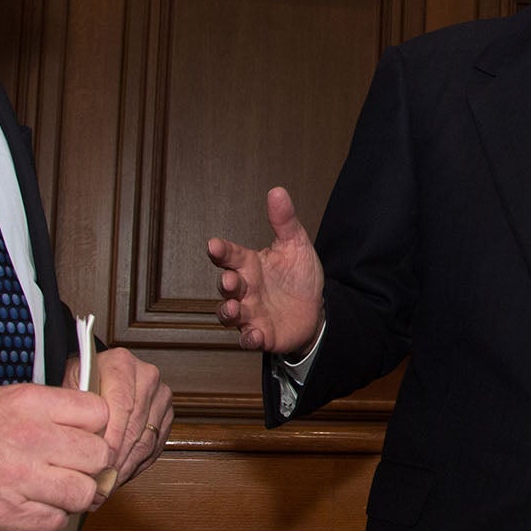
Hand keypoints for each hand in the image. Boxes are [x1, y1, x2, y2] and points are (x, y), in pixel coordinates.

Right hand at [0, 384, 112, 530]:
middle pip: (98, 457)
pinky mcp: (6, 516)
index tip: (83, 438)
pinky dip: (46, 520)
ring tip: (49, 492)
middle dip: (89, 467)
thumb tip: (80, 427)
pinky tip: (28, 509)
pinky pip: (54, 523)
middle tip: (71, 470)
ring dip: (71, 497)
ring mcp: (20, 479)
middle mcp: (31, 438)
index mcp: (29, 403)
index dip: (95, 430)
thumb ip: (42, 412)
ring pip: (83, 494)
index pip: (99, 415)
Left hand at [65, 345, 172, 501]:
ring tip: (107, 485)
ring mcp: (160, 396)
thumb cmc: (78, 382)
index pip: (122, 406)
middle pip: (135, 426)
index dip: (111, 438)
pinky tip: (119, 475)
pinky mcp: (166, 416)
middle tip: (99, 481)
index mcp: (122, 364)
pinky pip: (155, 447)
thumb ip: (74, 411)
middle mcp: (146, 376)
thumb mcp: (67, 388)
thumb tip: (80, 445)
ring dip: (126, 467)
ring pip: (147, 440)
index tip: (98, 462)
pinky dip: (137, 465)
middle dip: (117, 459)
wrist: (95, 377)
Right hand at [207, 186, 323, 354]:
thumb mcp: (296, 246)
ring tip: (235, 309)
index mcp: (250, 265)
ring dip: (228, 313)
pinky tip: (255, 335)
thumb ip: (285, 221)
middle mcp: (245, 289)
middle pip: (226, 286)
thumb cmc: (299, 277)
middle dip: (225, 284)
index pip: (230, 255)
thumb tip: (278, 191)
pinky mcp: (261, 334)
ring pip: (229, 315)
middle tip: (229, 280)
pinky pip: (249, 339)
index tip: (213, 245)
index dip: (221, 251)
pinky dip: (249, 339)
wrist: (316, 310)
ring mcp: (250, 313)